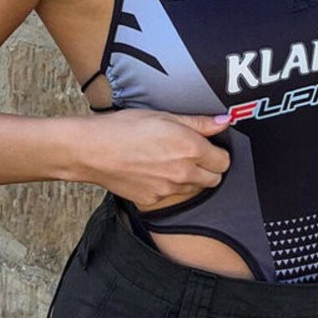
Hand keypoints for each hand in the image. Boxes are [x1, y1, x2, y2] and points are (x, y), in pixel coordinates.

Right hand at [76, 108, 232, 210]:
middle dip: (209, 168)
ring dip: (190, 178)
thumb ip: (199, 123)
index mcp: (191, 149)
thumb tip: (225, 121)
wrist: (93, 150)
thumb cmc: (126, 127)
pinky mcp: (153, 201)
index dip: (217, 152)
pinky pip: (170, 195)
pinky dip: (167, 186)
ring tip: (169, 161)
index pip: (224, 161)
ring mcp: (169, 190)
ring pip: (194, 189)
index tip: (208, 146)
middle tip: (191, 154)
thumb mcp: (165, 116)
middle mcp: (184, 173)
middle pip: (214, 179)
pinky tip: (152, 171)